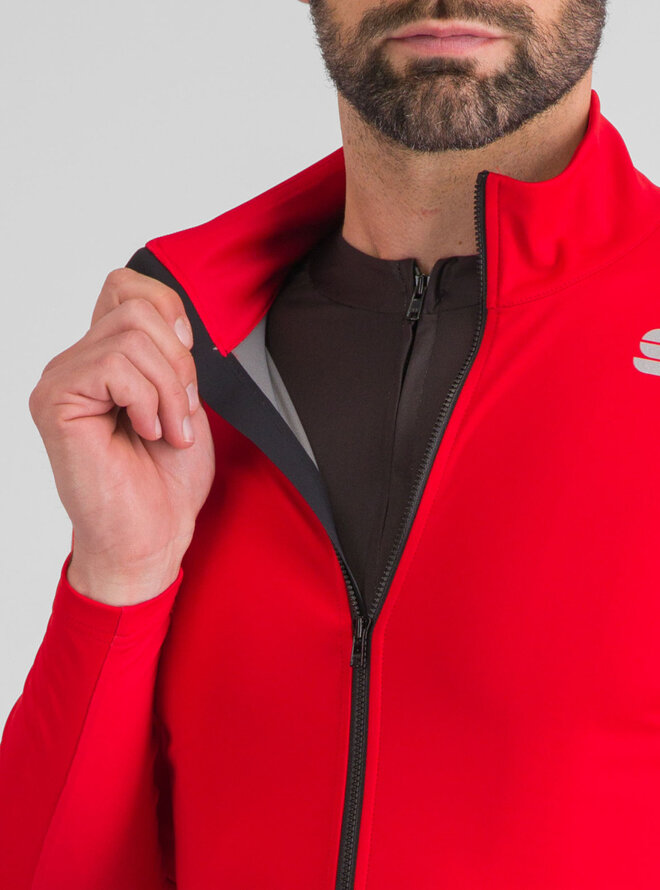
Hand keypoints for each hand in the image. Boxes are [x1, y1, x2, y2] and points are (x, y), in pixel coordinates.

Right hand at [29, 267, 215, 604]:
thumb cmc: (164, 480)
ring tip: (169, 430)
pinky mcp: (55, 401)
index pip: (124, 286)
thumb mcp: (181, 399)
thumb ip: (169, 353)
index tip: (186, 358)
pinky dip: (148, 400)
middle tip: (181, 412)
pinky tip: (147, 433)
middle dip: (180, 362)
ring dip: (169, 387)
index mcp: (105, 359)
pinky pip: (114, 365)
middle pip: (137, 308)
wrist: (150, 536)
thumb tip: (172, 315)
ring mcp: (61, 381)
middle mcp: (76, 364)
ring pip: (131, 335)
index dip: (167, 308)